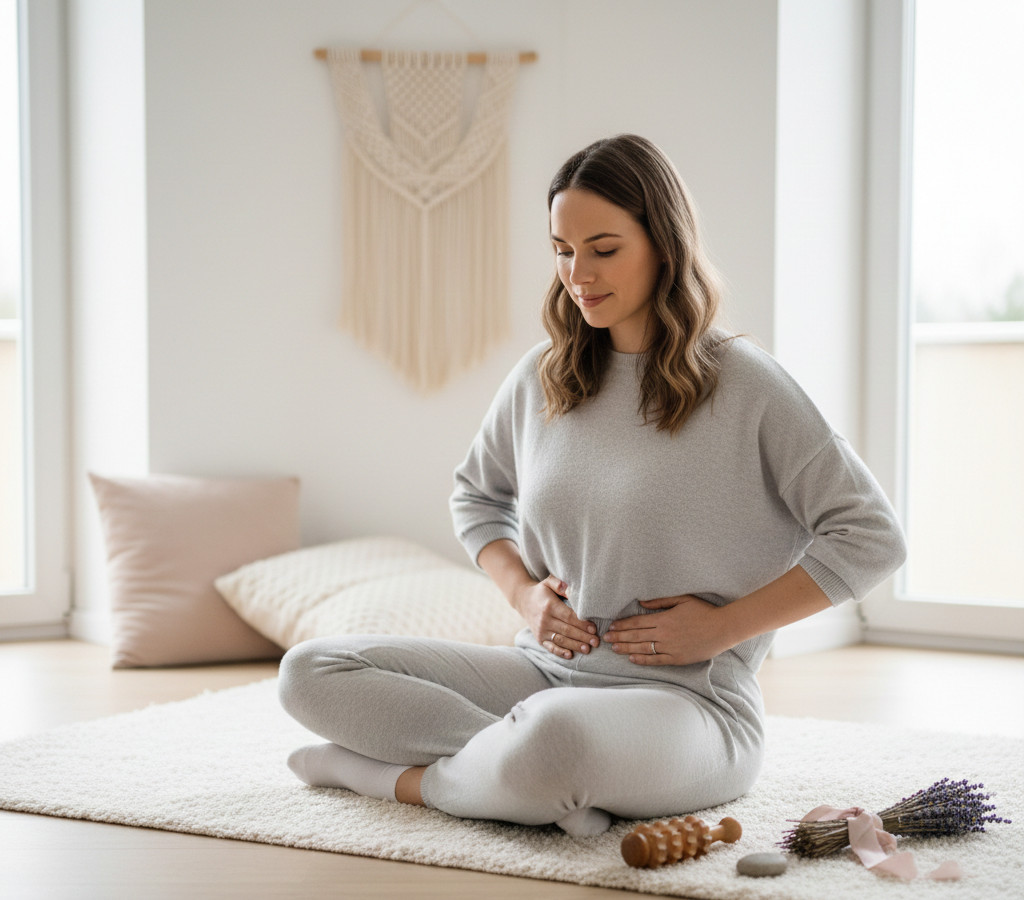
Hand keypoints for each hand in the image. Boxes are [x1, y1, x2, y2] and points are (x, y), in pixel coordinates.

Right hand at [513, 575, 598, 659]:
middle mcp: (544, 620)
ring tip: (588, 649)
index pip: (568, 616)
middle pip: (567, 630)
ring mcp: (541, 630)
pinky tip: (570, 655)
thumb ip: (559, 584)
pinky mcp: (539, 638)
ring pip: (561, 640)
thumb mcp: (549, 582)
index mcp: (549, 606)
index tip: (594, 628)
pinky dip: (560, 652)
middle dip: (583, 636)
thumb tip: (570, 588)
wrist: (523, 600)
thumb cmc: (541, 591)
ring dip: (575, 645)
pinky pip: (550, 647)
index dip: (582, 623)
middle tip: (596, 641)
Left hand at [604, 594, 734, 666]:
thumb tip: (641, 602)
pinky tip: (632, 659)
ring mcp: (670, 648)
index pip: (637, 622)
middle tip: (605, 638)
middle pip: (636, 636)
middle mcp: (664, 634)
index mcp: (664, 619)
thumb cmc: (704, 611)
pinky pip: (656, 660)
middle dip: (619, 637)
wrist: (723, 629)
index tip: (611, 626)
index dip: (623, 625)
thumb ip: (660, 601)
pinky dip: (643, 660)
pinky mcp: (677, 658)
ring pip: (643, 649)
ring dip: (626, 649)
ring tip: (614, 649)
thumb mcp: (682, 600)